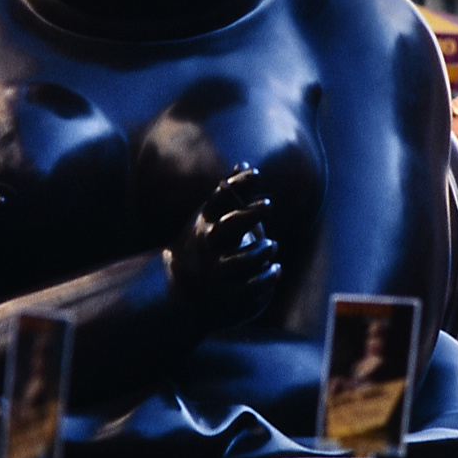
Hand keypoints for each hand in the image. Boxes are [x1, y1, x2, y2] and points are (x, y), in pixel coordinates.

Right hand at [165, 164, 280, 327]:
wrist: (182, 288)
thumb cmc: (208, 245)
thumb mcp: (215, 218)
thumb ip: (233, 194)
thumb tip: (245, 163)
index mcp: (207, 221)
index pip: (220, 197)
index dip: (238, 183)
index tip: (257, 173)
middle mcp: (209, 245)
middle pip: (229, 227)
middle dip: (250, 214)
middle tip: (269, 203)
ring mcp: (218, 270)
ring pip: (243, 260)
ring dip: (262, 251)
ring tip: (271, 246)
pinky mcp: (229, 294)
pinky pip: (252, 287)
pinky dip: (267, 277)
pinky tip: (275, 269)